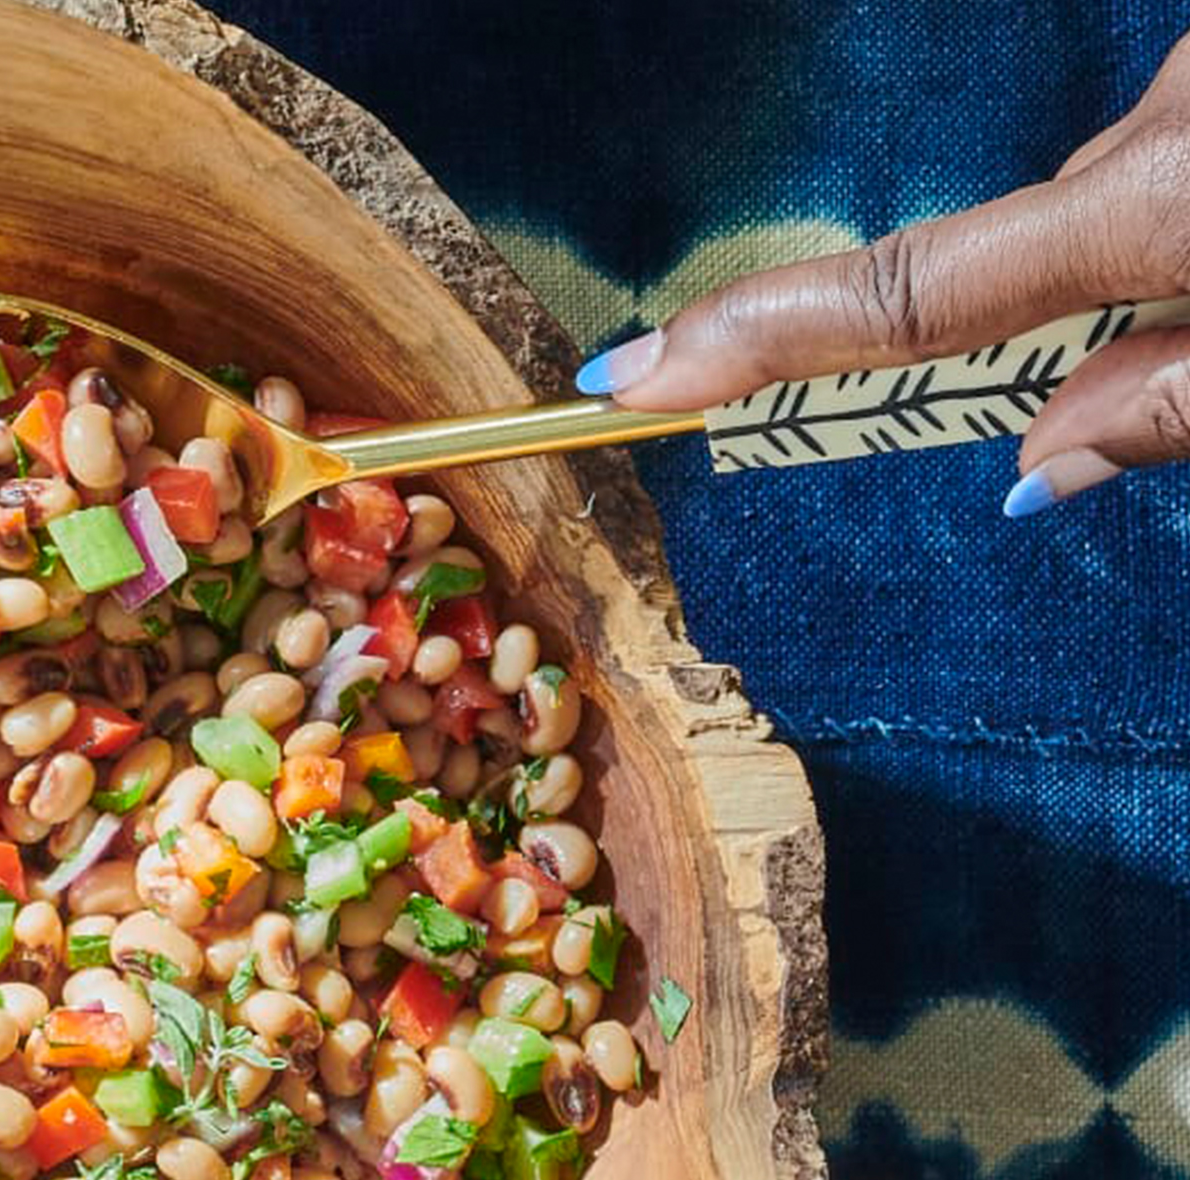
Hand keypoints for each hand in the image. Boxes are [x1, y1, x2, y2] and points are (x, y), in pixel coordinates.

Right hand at [572, 32, 1189, 515]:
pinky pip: (1167, 139)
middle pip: (1024, 245)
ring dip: (1143, 243)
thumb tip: (1036, 463)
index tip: (636, 377)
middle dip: (1053, 304)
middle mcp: (1164, 124)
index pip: (909, 295)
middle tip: (1172, 345)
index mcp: (1167, 207)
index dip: (763, 338)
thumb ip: (1170, 407)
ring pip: (1105, 193)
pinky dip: (1182, 193)